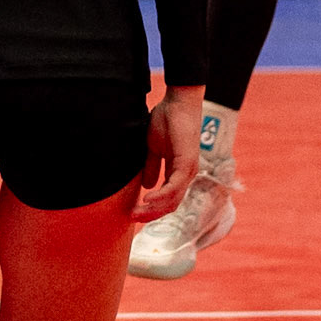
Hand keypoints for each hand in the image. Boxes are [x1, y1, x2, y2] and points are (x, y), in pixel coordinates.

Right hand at [131, 84, 202, 222]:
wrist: (179, 102)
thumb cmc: (167, 120)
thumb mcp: (154, 147)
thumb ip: (152, 166)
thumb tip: (146, 185)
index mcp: (179, 172)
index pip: (168, 199)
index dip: (152, 208)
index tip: (133, 212)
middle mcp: (186, 175)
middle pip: (170, 205)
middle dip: (151, 214)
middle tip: (132, 218)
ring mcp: (188, 171)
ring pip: (173, 200)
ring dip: (154, 209)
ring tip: (136, 212)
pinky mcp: (187, 163)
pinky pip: (174, 187)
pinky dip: (161, 196)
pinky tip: (146, 198)